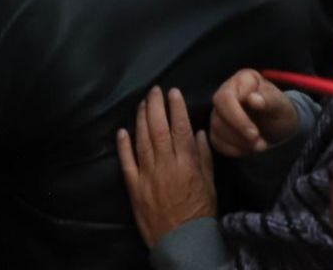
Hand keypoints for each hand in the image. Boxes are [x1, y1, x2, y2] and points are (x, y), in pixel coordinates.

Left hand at [116, 87, 215, 248]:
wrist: (182, 242)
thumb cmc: (200, 214)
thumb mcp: (210, 186)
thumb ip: (204, 158)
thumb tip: (199, 133)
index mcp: (186, 164)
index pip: (180, 129)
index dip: (176, 108)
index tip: (174, 92)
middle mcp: (165, 166)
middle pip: (158, 129)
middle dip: (156, 106)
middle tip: (155, 90)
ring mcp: (147, 176)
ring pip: (141, 140)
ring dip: (141, 118)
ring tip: (142, 103)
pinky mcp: (134, 187)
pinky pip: (126, 162)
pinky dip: (123, 145)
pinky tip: (122, 130)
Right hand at [209, 69, 299, 156]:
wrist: (281, 127)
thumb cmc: (281, 111)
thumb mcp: (282, 106)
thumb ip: (269, 100)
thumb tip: (252, 99)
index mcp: (242, 80)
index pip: (226, 97)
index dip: (237, 117)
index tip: (255, 134)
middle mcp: (226, 93)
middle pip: (217, 114)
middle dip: (237, 132)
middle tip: (259, 145)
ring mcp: (220, 111)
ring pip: (216, 129)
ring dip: (238, 143)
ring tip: (260, 147)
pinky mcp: (218, 128)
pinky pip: (216, 141)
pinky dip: (233, 150)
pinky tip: (248, 150)